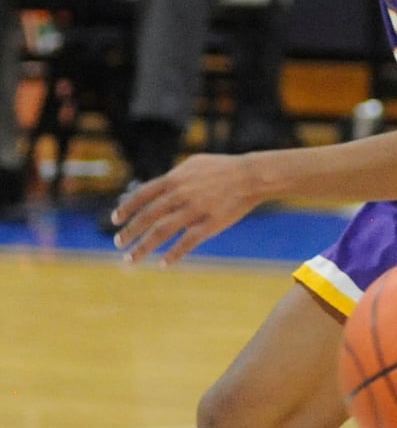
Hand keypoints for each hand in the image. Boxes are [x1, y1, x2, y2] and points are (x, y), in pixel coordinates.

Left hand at [111, 153, 262, 265]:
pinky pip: (187, 242)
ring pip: (161, 232)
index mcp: (175, 179)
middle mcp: (180, 194)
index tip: (115, 220)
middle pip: (148, 216)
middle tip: (118, 243)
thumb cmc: (223, 168)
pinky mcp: (210, 223)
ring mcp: (194, 210)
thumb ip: (174, 176)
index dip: (126, 208)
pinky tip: (163, 264)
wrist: (251, 175)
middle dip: (130, 231)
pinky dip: (174, 254)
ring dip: (143, 247)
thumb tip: (156, 187)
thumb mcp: (195, 164)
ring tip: (130, 259)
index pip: (142, 195)